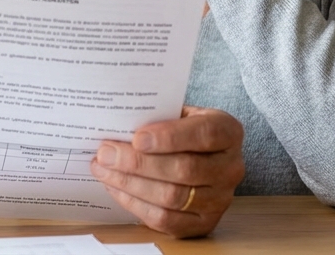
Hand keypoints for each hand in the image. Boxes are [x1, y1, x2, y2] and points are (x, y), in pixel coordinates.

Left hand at [90, 106, 244, 236]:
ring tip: (103, 169)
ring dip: (131, 184)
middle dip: (138, 163)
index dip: (170, 137)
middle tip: (106, 154)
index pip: (205, 134)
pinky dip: (135, 204)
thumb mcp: (176, 112)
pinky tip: (116, 187)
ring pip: (172, 197)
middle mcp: (231, 167)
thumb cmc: (180, 129)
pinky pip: (165, 219)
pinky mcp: (203, 223)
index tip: (137, 137)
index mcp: (228, 132)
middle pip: (185, 169)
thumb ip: (156, 116)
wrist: (197, 155)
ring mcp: (220, 198)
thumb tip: (117, 123)